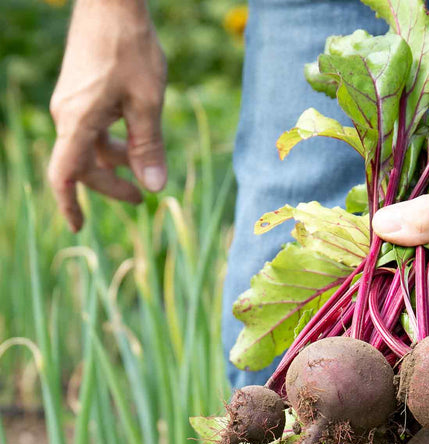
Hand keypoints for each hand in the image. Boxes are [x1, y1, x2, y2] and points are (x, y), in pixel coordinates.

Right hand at [48, 0, 166, 231]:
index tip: (79, 227)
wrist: (112, 0)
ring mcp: (71, 102)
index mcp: (78, 122)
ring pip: (89, 146)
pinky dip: (112, 141)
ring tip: (145, 171)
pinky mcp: (79, 91)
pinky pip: (91, 129)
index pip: (65, 174)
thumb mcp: (148, 103)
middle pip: (82, 165)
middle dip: (110, 186)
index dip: (70, 204)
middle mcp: (67, 114)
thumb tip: (154, 188)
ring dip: (114, 163)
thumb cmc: (131, 48)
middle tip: (141, 198)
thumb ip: (149, 147)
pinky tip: (136, 138)